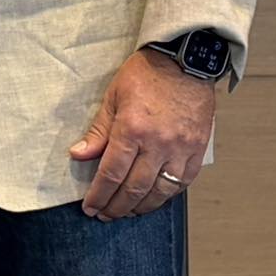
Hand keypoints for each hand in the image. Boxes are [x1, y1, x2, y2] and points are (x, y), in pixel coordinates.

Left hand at [69, 49, 215, 220]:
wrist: (184, 60)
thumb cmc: (146, 75)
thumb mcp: (112, 97)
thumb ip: (97, 131)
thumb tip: (79, 155)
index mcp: (132, 129)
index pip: (111, 173)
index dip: (99, 195)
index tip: (90, 207)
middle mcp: (158, 144)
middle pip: (134, 188)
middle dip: (116, 206)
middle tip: (105, 215)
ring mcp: (180, 149)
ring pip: (159, 191)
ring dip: (141, 207)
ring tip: (126, 213)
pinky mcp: (197, 150)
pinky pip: (182, 183)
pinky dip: (166, 196)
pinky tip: (154, 200)